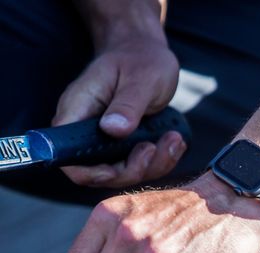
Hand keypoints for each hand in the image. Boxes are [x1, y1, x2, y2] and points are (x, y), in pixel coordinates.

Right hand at [52, 35, 183, 187]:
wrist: (147, 55)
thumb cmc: (140, 60)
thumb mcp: (140, 79)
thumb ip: (127, 105)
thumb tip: (112, 129)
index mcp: (77, 112)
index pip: (68, 157)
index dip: (91, 173)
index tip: (119, 168)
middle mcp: (87, 132)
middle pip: (99, 174)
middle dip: (133, 170)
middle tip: (156, 147)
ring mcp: (106, 142)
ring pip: (124, 174)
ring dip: (153, 165)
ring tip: (173, 139)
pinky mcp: (124, 148)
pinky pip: (140, 167)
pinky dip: (161, 161)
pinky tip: (175, 143)